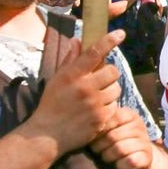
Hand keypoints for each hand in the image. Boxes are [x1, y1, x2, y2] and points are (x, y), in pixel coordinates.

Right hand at [24, 30, 124, 155]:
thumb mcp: (57, 79)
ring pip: (116, 89)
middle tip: (101, 80)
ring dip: (110, 91)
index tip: (120, 33)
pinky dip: (108, 107)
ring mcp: (94, 104)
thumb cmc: (52, 103)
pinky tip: (96, 110)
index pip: (95, 52)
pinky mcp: (101, 119)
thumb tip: (77, 40)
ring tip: (97, 97)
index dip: (109, 40)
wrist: (47, 134)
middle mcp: (85, 87)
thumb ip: (70, 60)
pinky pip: (115, 105)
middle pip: (113, 71)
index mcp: (73, 75)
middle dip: (109, 74)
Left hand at [90, 106, 153, 168]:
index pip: (109, 119)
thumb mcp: (111, 129)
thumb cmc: (118, 142)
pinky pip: (129, 161)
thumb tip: (82, 125)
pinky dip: (120, 166)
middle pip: (112, 136)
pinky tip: (119, 165)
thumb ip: (101, 124)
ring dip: (109, 157)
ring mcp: (144, 140)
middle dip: (100, 147)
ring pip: (120, 149)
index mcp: (129, 115)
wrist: (141, 158)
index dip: (97, 132)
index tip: (92, 139)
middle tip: (97, 151)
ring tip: (106, 158)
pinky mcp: (147, 156)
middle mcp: (139, 125)